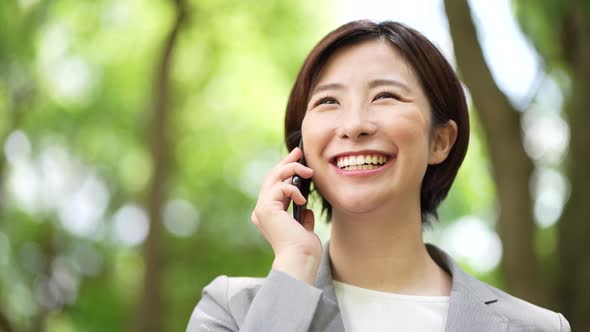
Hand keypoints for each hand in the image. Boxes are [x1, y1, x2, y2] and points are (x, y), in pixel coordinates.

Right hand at [251, 147, 322, 282]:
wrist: (300, 260)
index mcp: (268, 215)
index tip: (297, 158)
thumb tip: (306, 208)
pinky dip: (293, 190)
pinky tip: (302, 199)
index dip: (285, 170)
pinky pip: (280, 188)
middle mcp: (261, 210)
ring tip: (308, 172)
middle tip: (299, 151)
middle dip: (286, 162)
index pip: (275, 185)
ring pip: (274, 178)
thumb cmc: (304, 249)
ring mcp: (261, 209)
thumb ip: (302, 216)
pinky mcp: (266, 209)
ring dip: (292, 170)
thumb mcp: (304, 227)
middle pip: (272, 177)